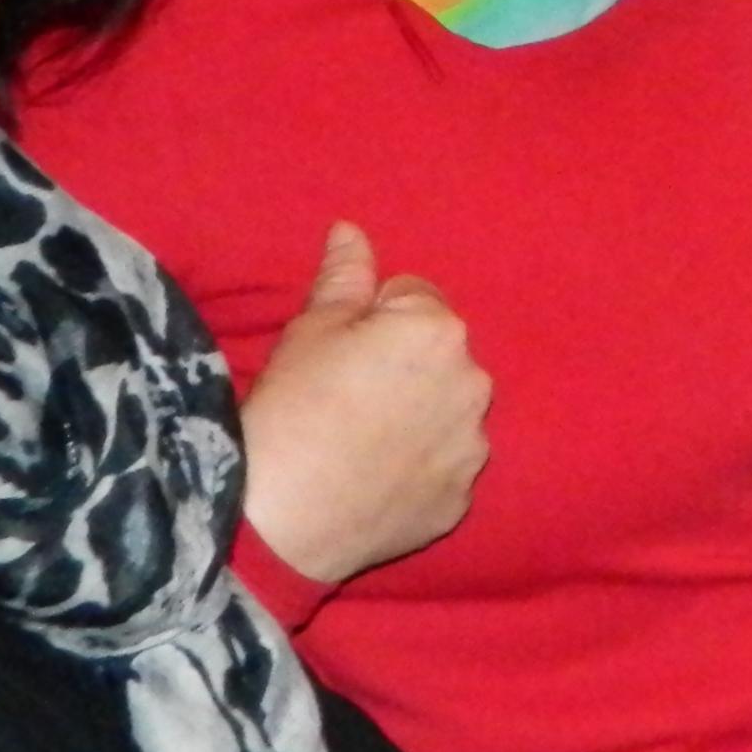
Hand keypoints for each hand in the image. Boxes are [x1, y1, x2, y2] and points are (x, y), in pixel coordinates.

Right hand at [238, 222, 490, 586]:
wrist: (277, 522)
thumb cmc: (288, 411)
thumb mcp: (308, 331)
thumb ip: (343, 276)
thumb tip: (352, 229)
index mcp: (439, 329)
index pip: (411, 298)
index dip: (369, 322)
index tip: (336, 356)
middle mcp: (473, 381)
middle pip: (438, 355)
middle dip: (402, 366)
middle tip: (343, 400)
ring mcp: (472, 445)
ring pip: (445, 411)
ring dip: (417, 417)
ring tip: (357, 444)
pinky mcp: (460, 499)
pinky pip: (442, 468)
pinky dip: (416, 470)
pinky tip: (372, 481)